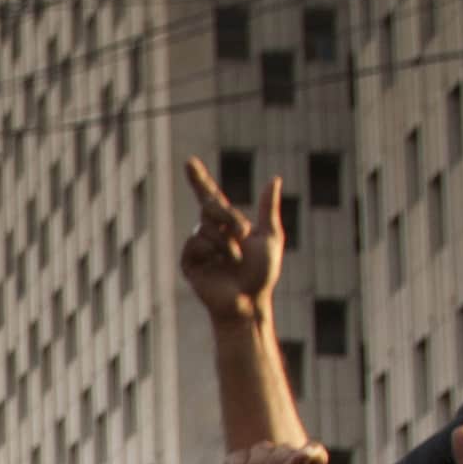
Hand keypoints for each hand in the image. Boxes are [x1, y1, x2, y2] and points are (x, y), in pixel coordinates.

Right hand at [176, 156, 283, 318]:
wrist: (248, 301)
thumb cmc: (262, 273)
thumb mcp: (271, 236)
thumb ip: (268, 208)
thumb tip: (274, 179)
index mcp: (227, 224)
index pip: (209, 196)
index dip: (199, 179)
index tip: (188, 161)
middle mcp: (210, 232)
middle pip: (210, 206)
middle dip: (229, 216)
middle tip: (243, 233)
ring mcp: (198, 248)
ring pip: (205, 228)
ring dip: (226, 242)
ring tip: (235, 260)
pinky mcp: (189, 263)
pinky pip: (195, 244)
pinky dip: (212, 251)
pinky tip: (218, 265)